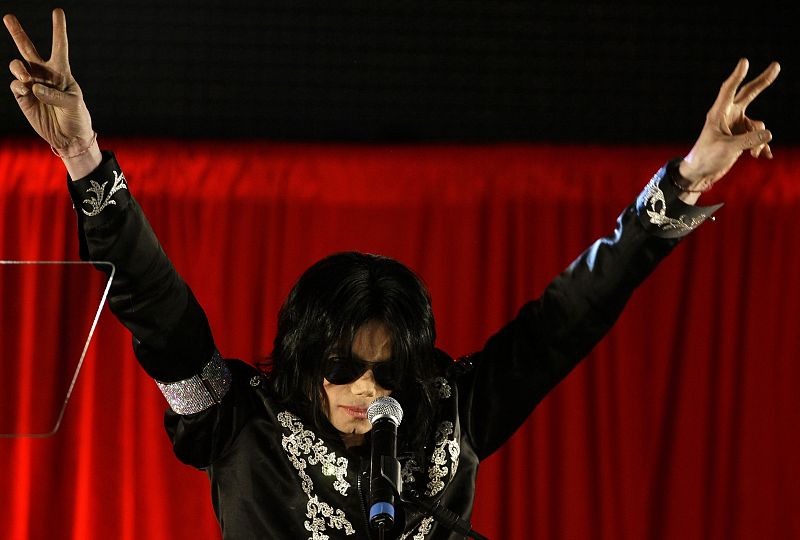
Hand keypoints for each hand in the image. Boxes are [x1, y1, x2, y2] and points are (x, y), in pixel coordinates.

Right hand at [4, 9, 93, 154]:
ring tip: (26, 79)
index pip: (59, 47)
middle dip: (17, 32)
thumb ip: (55, 94)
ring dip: (19, 69)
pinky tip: (26, 91)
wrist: (68, 138)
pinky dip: (19, 86)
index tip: (57, 11)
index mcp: (62, 72)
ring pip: (18, 66)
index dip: (58, 29)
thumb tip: (33, 86)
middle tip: (8, 17)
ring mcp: (31, 85)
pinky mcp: (22, 97)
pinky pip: (16, 85)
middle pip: (28, 49)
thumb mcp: (73, 104)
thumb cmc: (76, 117)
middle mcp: (44, 75)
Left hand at [678, 58, 779, 194]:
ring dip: (759, 139)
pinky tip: (764, 156)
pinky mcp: (740, 136)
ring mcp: (736, 125)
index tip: (744, 61)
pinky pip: (758, 136)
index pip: (728, 90)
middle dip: (762, 82)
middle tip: (777, 65)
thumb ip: (748, 141)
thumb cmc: (707, 158)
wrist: (700, 173)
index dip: (737, 76)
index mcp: (718, 114)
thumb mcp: (728, 149)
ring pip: (758, 125)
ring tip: (752, 153)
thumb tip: (769, 134)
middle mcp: (728, 116)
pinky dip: (761, 146)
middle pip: (748, 94)